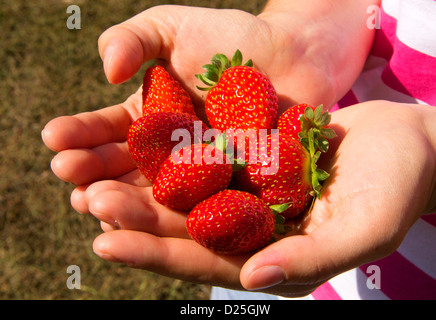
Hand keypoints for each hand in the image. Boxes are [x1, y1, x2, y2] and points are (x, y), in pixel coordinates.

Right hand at [42, 1, 375, 206]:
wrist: (293, 52)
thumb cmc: (232, 37)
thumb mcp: (173, 26)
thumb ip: (134, 39)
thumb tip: (106, 69)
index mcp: (150, 121)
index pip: (108, 132)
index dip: (81, 135)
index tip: (54, 139)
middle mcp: (171, 154)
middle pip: (129, 171)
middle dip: (97, 175)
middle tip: (71, 181)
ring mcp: (203, 175)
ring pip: (161, 196)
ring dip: (129, 203)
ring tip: (97, 206)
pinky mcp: (238, 188)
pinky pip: (209, 203)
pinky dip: (185, 215)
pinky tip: (158, 224)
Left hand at [62, 101, 435, 296]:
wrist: (411, 144)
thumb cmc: (397, 191)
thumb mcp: (363, 229)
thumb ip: (309, 258)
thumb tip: (255, 280)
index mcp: (274, 258)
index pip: (206, 263)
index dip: (157, 255)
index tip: (108, 242)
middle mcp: (256, 228)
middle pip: (187, 227)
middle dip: (139, 217)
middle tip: (92, 201)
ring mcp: (253, 190)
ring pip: (190, 190)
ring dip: (147, 182)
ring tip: (101, 173)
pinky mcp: (255, 156)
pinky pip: (209, 152)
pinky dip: (177, 148)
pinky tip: (144, 135)